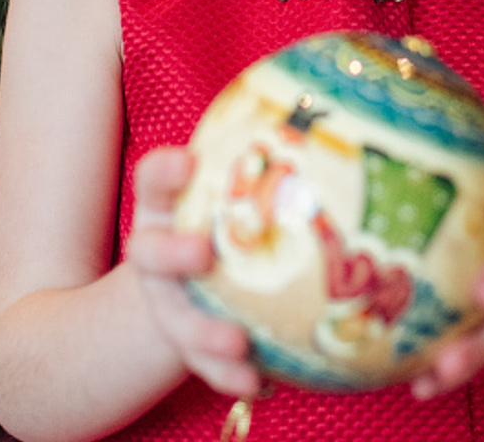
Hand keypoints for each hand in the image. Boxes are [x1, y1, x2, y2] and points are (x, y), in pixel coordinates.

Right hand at [126, 146, 260, 399]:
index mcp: (168, 205)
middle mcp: (158, 252)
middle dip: (172, 254)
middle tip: (202, 253)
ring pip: (175, 319)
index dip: (165, 170)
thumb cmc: (231, 214)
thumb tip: (334, 100)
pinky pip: (205, 365)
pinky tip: (263, 384)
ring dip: (203, 333)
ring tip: (238, 343)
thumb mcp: (239, 183)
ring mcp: (167, 301)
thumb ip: (270, 152)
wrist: (191, 280)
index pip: (154, 179)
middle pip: (149, 252)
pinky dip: (231, 375)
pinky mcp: (185, 343)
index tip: (188, 161)